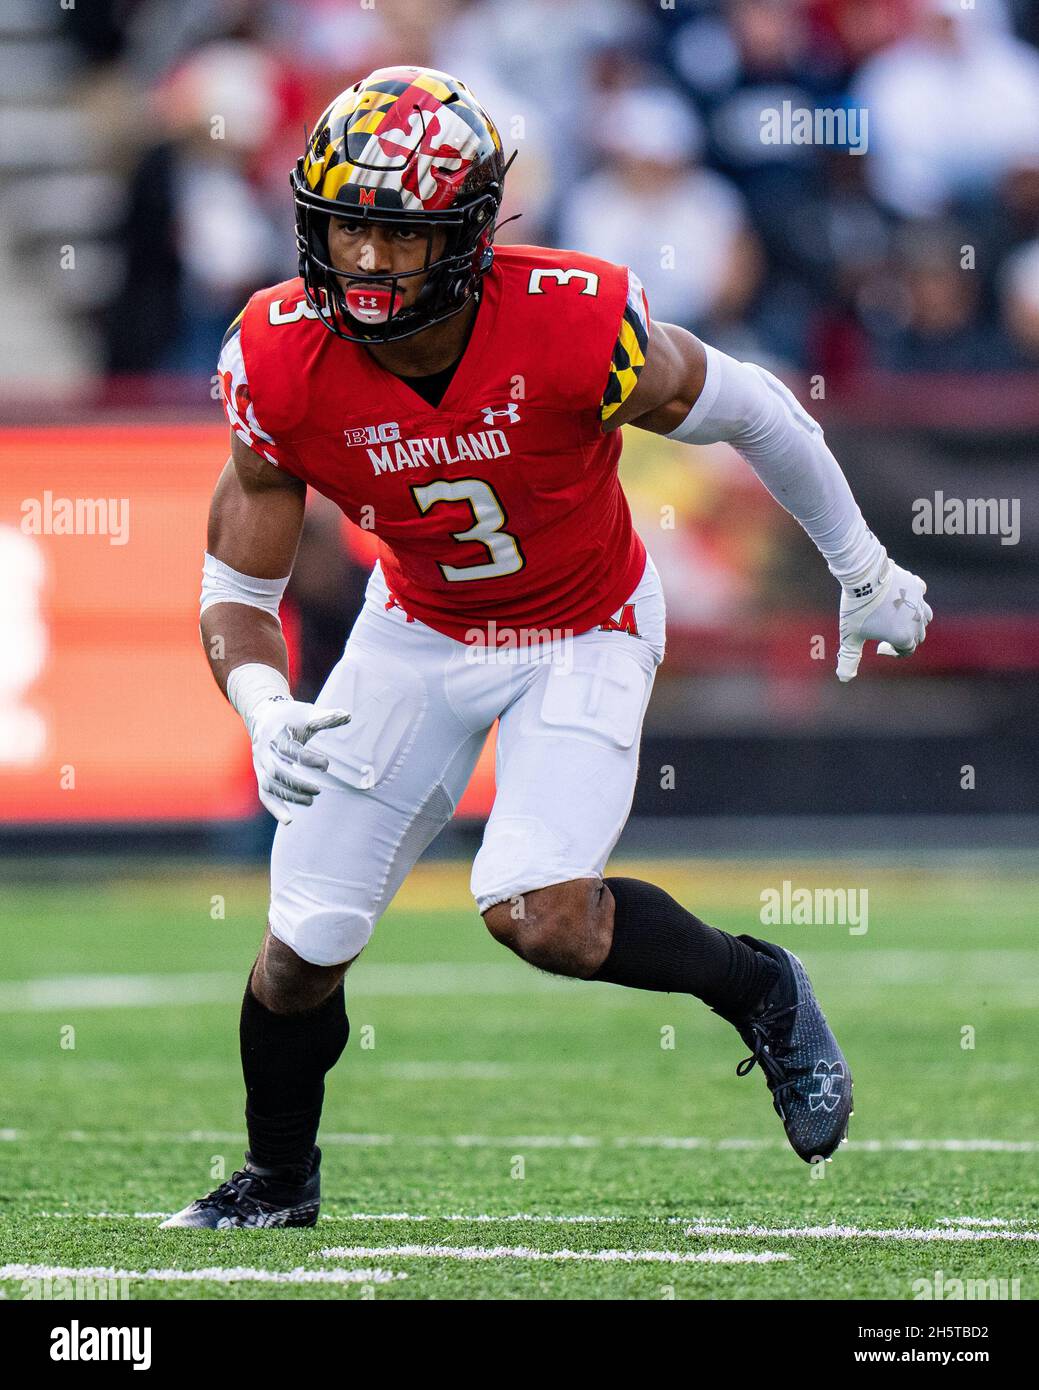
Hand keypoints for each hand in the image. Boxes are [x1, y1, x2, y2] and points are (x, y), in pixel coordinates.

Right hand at [248, 697, 350, 823]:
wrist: (264, 717)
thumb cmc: (290, 717)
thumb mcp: (306, 714)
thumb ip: (325, 717)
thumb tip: (347, 716)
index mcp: (274, 734)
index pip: (289, 750)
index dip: (308, 760)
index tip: (326, 765)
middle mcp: (263, 750)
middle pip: (276, 771)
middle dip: (297, 783)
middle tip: (318, 790)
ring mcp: (259, 764)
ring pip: (270, 785)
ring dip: (290, 796)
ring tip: (311, 800)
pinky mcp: (261, 775)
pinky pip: (265, 794)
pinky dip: (275, 808)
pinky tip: (289, 820)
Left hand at [836, 554, 932, 682]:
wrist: (864, 576)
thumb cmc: (857, 609)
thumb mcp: (850, 637)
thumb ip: (849, 658)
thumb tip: (844, 678)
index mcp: (903, 637)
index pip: (906, 651)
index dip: (893, 652)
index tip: (878, 647)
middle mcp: (916, 621)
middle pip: (918, 635)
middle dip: (906, 639)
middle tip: (887, 634)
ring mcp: (919, 602)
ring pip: (925, 617)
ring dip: (915, 622)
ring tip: (899, 620)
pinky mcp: (916, 585)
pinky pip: (921, 595)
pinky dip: (915, 600)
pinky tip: (903, 598)